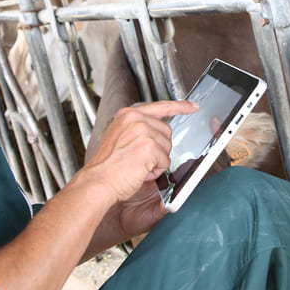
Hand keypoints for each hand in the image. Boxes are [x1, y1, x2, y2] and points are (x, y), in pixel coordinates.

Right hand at [83, 100, 197, 205]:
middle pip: (167, 131)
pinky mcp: (150, 145)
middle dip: (159, 149)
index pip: (160, 106)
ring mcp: (143, 130)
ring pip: (167, 147)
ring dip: (156, 161)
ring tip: (136, 166)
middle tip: (138, 160)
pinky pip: (165, 161)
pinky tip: (139, 172)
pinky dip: (156, 171)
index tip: (193, 106)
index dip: (180, 106)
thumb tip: (158, 132)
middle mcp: (135, 118)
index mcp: (127, 115)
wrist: (96, 183)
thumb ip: (138, 131)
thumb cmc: (105, 168)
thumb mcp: (119, 139)